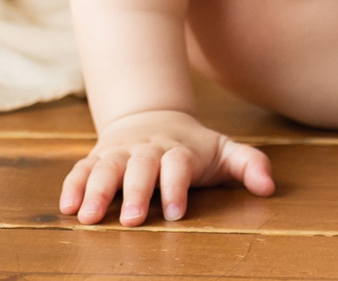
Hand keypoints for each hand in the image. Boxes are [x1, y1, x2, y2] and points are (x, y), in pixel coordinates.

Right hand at [59, 109, 274, 225]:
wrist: (153, 117)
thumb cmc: (193, 146)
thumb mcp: (224, 150)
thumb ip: (248, 164)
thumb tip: (269, 187)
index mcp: (177, 150)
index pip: (178, 165)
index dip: (177, 187)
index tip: (177, 213)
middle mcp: (146, 150)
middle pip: (139, 167)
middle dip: (136, 192)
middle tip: (133, 220)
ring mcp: (119, 153)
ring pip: (105, 168)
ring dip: (98, 191)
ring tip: (89, 217)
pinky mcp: (97, 158)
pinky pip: (81, 169)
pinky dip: (73, 186)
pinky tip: (68, 208)